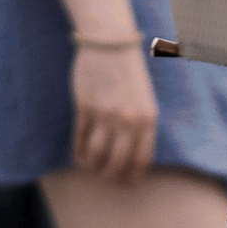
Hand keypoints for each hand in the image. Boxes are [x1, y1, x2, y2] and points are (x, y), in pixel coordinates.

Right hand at [69, 42, 157, 181]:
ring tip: (90, 167)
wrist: (110, 43)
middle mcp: (128, 119)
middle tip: (105, 178)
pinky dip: (78, 151)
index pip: (141, 160)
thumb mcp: (145, 100)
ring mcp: (105, 113)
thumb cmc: (129, 73)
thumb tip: (130, 157)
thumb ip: (141, 126)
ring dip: (92, 166)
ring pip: (97, 154)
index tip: (126, 184)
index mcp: (148, 119)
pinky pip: (81, 138)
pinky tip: (79, 155)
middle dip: (110, 176)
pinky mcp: (85, 106)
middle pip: (118, 162)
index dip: (132, 177)